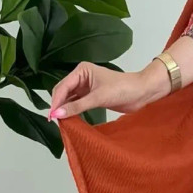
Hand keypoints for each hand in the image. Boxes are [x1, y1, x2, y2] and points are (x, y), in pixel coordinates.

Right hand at [47, 61, 165, 120]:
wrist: (141, 92)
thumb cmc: (123, 88)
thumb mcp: (98, 97)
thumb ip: (77, 106)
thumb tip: (57, 114)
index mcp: (82, 70)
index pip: (62, 86)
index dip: (55, 101)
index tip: (51, 116)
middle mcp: (81, 77)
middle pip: (62, 92)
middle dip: (58, 105)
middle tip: (54, 121)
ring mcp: (85, 87)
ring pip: (68, 99)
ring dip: (64, 109)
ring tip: (60, 122)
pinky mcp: (91, 96)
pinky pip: (76, 104)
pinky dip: (71, 111)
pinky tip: (69, 119)